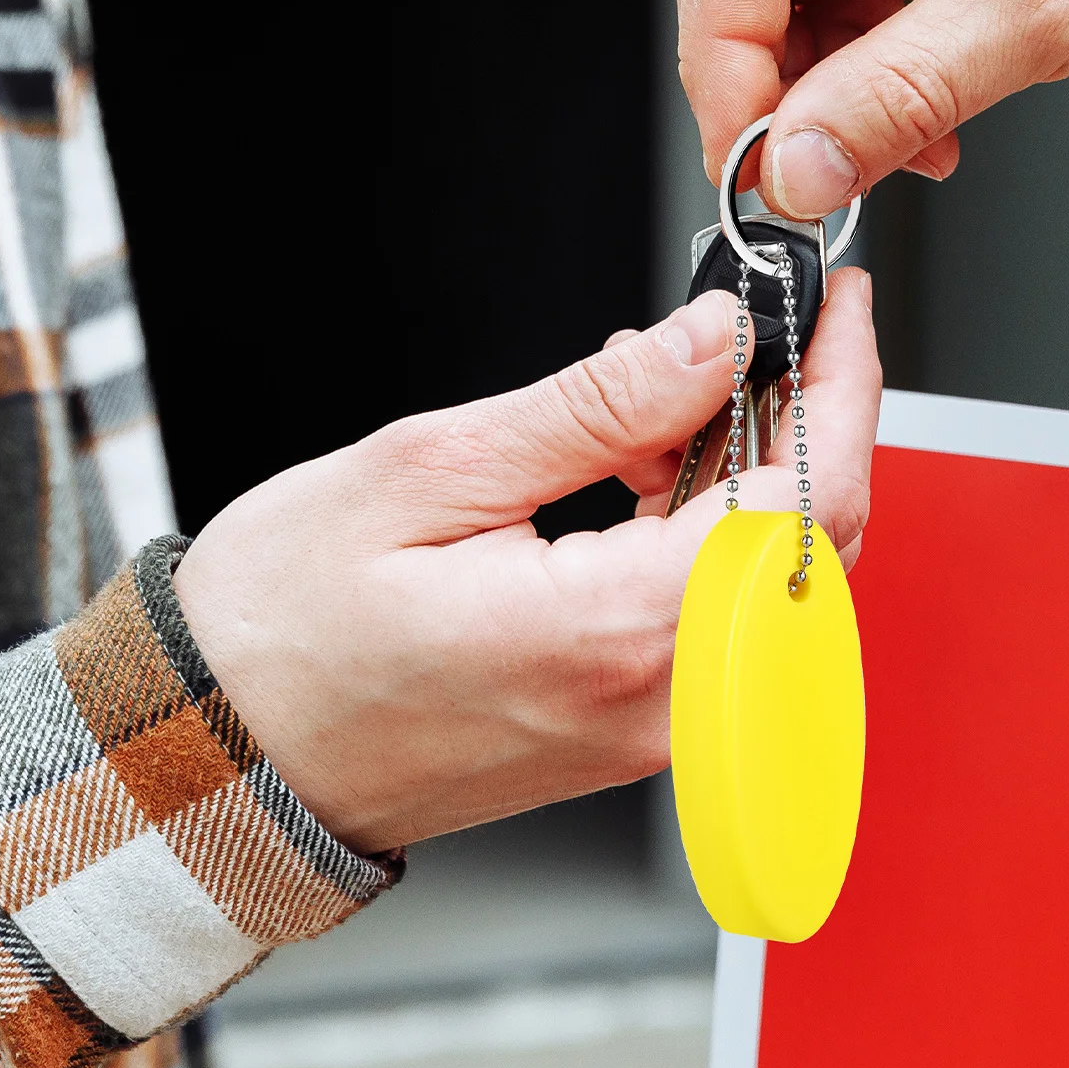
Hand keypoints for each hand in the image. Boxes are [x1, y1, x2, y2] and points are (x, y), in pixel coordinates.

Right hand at [173, 271, 879, 851]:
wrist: (227, 757)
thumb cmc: (286, 631)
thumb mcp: (431, 473)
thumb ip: (596, 408)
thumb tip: (710, 343)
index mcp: (616, 631)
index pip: (805, 500)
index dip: (841, 387)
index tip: (837, 310)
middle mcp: (660, 699)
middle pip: (815, 543)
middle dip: (810, 419)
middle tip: (760, 331)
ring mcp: (654, 728)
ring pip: (776, 582)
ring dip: (758, 474)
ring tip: (672, 399)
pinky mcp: (634, 729)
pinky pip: (725, 619)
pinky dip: (716, 531)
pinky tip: (652, 474)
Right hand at [668, 0, 1068, 217]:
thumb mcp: (1038, 8)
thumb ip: (897, 93)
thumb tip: (790, 168)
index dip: (723, 54)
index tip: (751, 155)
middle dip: (776, 84)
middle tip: (805, 173)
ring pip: (795, 6)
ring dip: (830, 99)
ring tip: (895, 149)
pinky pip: (851, 21)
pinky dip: (870, 90)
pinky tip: (919, 128)